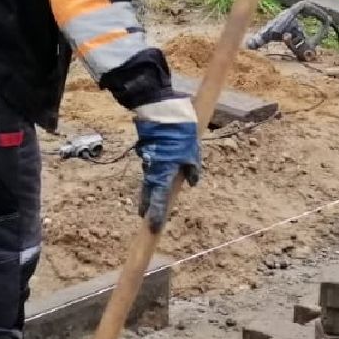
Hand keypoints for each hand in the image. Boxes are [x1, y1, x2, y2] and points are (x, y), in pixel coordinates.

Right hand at [132, 105, 201, 230]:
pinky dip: (153, 175)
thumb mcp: (192, 150)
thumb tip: (193, 182)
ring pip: (149, 180)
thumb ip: (193, 168)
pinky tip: (157, 175)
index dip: (157, 216)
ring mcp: (148, 161)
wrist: (159, 108)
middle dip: (148, 207)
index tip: (153, 229)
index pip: (160, 201)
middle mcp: (153, 170)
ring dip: (150, 191)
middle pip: (149, 193)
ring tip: (149, 201)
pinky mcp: (147, 152)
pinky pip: (150, 168)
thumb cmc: (179, 130)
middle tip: (145, 217)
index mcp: (165, 173)